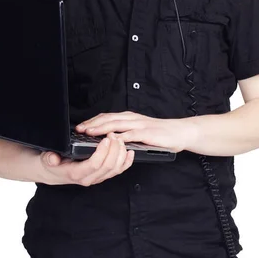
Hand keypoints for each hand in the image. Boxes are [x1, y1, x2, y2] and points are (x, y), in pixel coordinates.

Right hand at [38, 132, 134, 185]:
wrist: (54, 172)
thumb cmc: (53, 163)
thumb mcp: (46, 159)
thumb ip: (49, 158)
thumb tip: (52, 158)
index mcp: (77, 173)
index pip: (94, 165)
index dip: (103, 152)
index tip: (106, 139)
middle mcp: (89, 178)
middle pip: (108, 166)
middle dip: (114, 149)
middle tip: (113, 135)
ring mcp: (97, 178)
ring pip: (115, 169)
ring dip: (120, 153)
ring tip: (119, 139)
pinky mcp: (103, 175)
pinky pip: (118, 170)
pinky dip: (126, 162)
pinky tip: (129, 152)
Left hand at [75, 111, 192, 152]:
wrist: (179, 132)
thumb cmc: (159, 133)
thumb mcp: (139, 129)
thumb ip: (126, 130)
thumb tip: (109, 136)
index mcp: (129, 117)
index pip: (106, 117)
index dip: (92, 121)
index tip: (80, 127)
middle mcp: (132, 118)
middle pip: (108, 119)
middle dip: (92, 124)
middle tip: (79, 129)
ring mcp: (139, 125)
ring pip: (116, 124)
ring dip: (101, 128)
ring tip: (90, 133)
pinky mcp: (147, 133)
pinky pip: (131, 134)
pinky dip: (120, 136)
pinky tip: (112, 140)